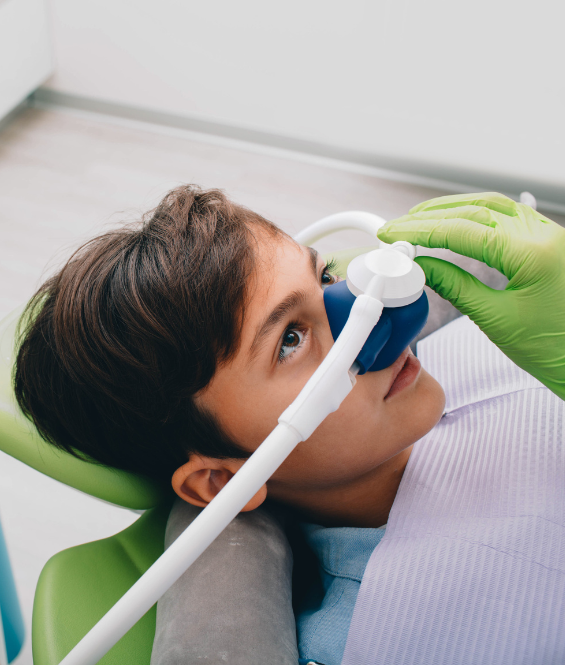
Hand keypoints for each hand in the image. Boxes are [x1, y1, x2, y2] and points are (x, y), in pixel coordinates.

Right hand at [377, 192, 564, 399]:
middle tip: (399, 227)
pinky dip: (477, 215)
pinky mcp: (549, 242)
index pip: (462, 231)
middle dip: (431, 217)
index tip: (394, 233)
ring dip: (453, 209)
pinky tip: (458, 220)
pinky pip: (509, 216)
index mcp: (532, 254)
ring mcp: (550, 235)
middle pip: (476, 210)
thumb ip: (455, 287)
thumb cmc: (555, 349)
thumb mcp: (496, 319)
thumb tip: (422, 267)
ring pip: (493, 206)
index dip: (421, 231)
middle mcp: (545, 235)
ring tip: (421, 219)